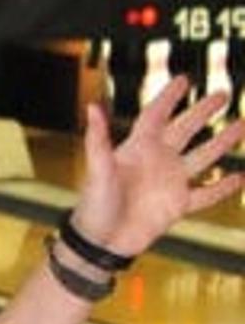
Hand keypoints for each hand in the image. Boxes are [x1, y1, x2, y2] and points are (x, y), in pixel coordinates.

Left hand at [69, 74, 244, 263]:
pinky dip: (223, 187)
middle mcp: (157, 161)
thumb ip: (98, 140)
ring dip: (223, 141)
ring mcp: (170, 182)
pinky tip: (241, 177)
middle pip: (185, 129)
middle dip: (203, 112)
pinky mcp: (177, 205)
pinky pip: (206, 194)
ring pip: (203, 156)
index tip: (184, 79)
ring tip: (242, 125)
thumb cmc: (92, 207)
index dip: (169, 97)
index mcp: (137, 149)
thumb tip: (92, 107)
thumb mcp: (98, 171)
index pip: (156, 115)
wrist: (100, 244)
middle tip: (223, 94)